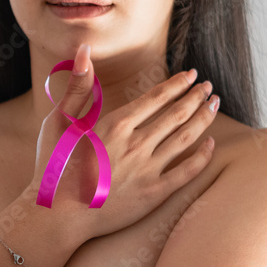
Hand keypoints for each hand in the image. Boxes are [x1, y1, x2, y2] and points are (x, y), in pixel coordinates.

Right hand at [30, 44, 218, 238]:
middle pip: (177, 114)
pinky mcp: (153, 195)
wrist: (56, 216)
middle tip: (209, 87)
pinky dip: (203, 156)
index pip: (156, 98)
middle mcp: (135, 145)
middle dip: (196, 97)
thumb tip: (82, 51)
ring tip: (214, 105)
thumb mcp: (57, 123)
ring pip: (186, 138)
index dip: (177, 84)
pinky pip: (187, 172)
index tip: (191, 75)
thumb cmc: (52, 168)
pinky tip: (211, 144)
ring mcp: (146, 170)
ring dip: (203, 118)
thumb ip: (76, 87)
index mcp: (114, 125)